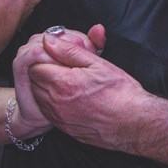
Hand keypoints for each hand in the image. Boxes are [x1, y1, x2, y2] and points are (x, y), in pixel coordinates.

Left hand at [29, 26, 150, 151]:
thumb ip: (69, 50)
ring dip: (46, 86)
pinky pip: (47, 111)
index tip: (59, 56)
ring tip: (68, 82)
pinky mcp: (63, 127)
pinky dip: (51, 102)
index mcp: (62, 83)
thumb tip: (49, 40)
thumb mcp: (98, 63)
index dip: (45, 57)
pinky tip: (69, 97)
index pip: (35, 65)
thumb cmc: (121, 92)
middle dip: (44, 70)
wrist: (133, 122)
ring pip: (38, 96)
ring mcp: (58, 117)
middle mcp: (55, 102)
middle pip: (33, 80)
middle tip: (64, 67)